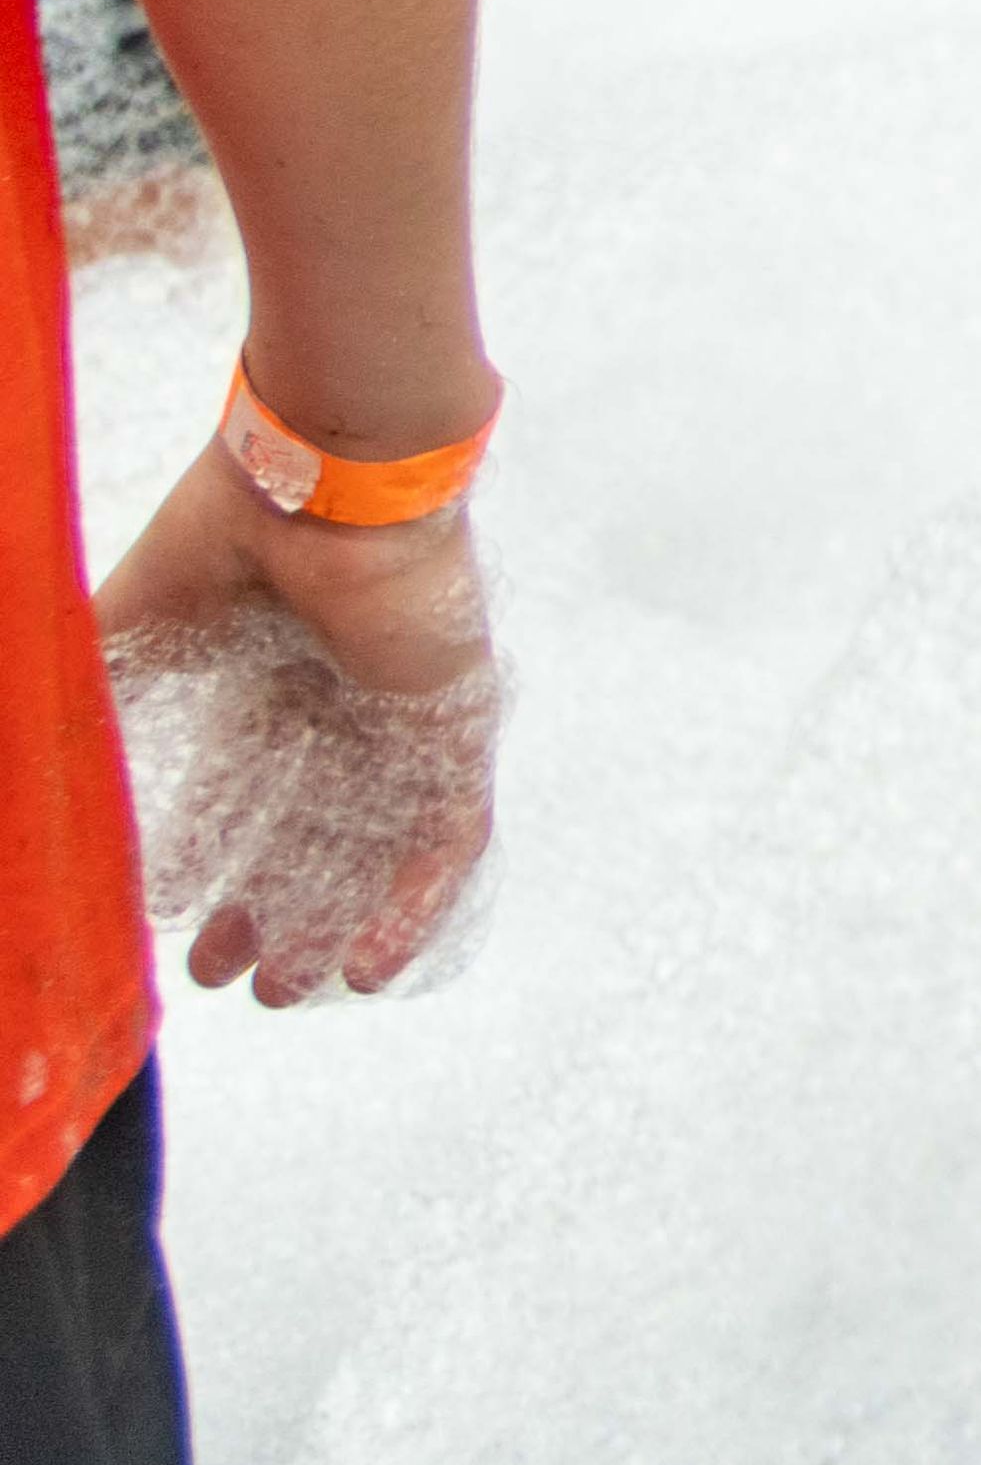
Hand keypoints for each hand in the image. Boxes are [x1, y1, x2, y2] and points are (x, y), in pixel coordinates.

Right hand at [89, 446, 495, 1003]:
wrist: (326, 475)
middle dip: (262, 908)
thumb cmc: (229, 532)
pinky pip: (450, 832)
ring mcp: (400, 714)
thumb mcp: (133, 626)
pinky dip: (414, 903)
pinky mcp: (454, 725)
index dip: (199, 855)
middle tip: (220, 972)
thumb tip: (27, 759)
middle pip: (304, 828)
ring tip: (279, 988)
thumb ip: (89, 691)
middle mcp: (336, 697)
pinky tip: (367, 968)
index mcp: (267, 670)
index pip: (235, 787)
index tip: (157, 912)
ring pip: (371, 845)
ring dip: (328, 922)